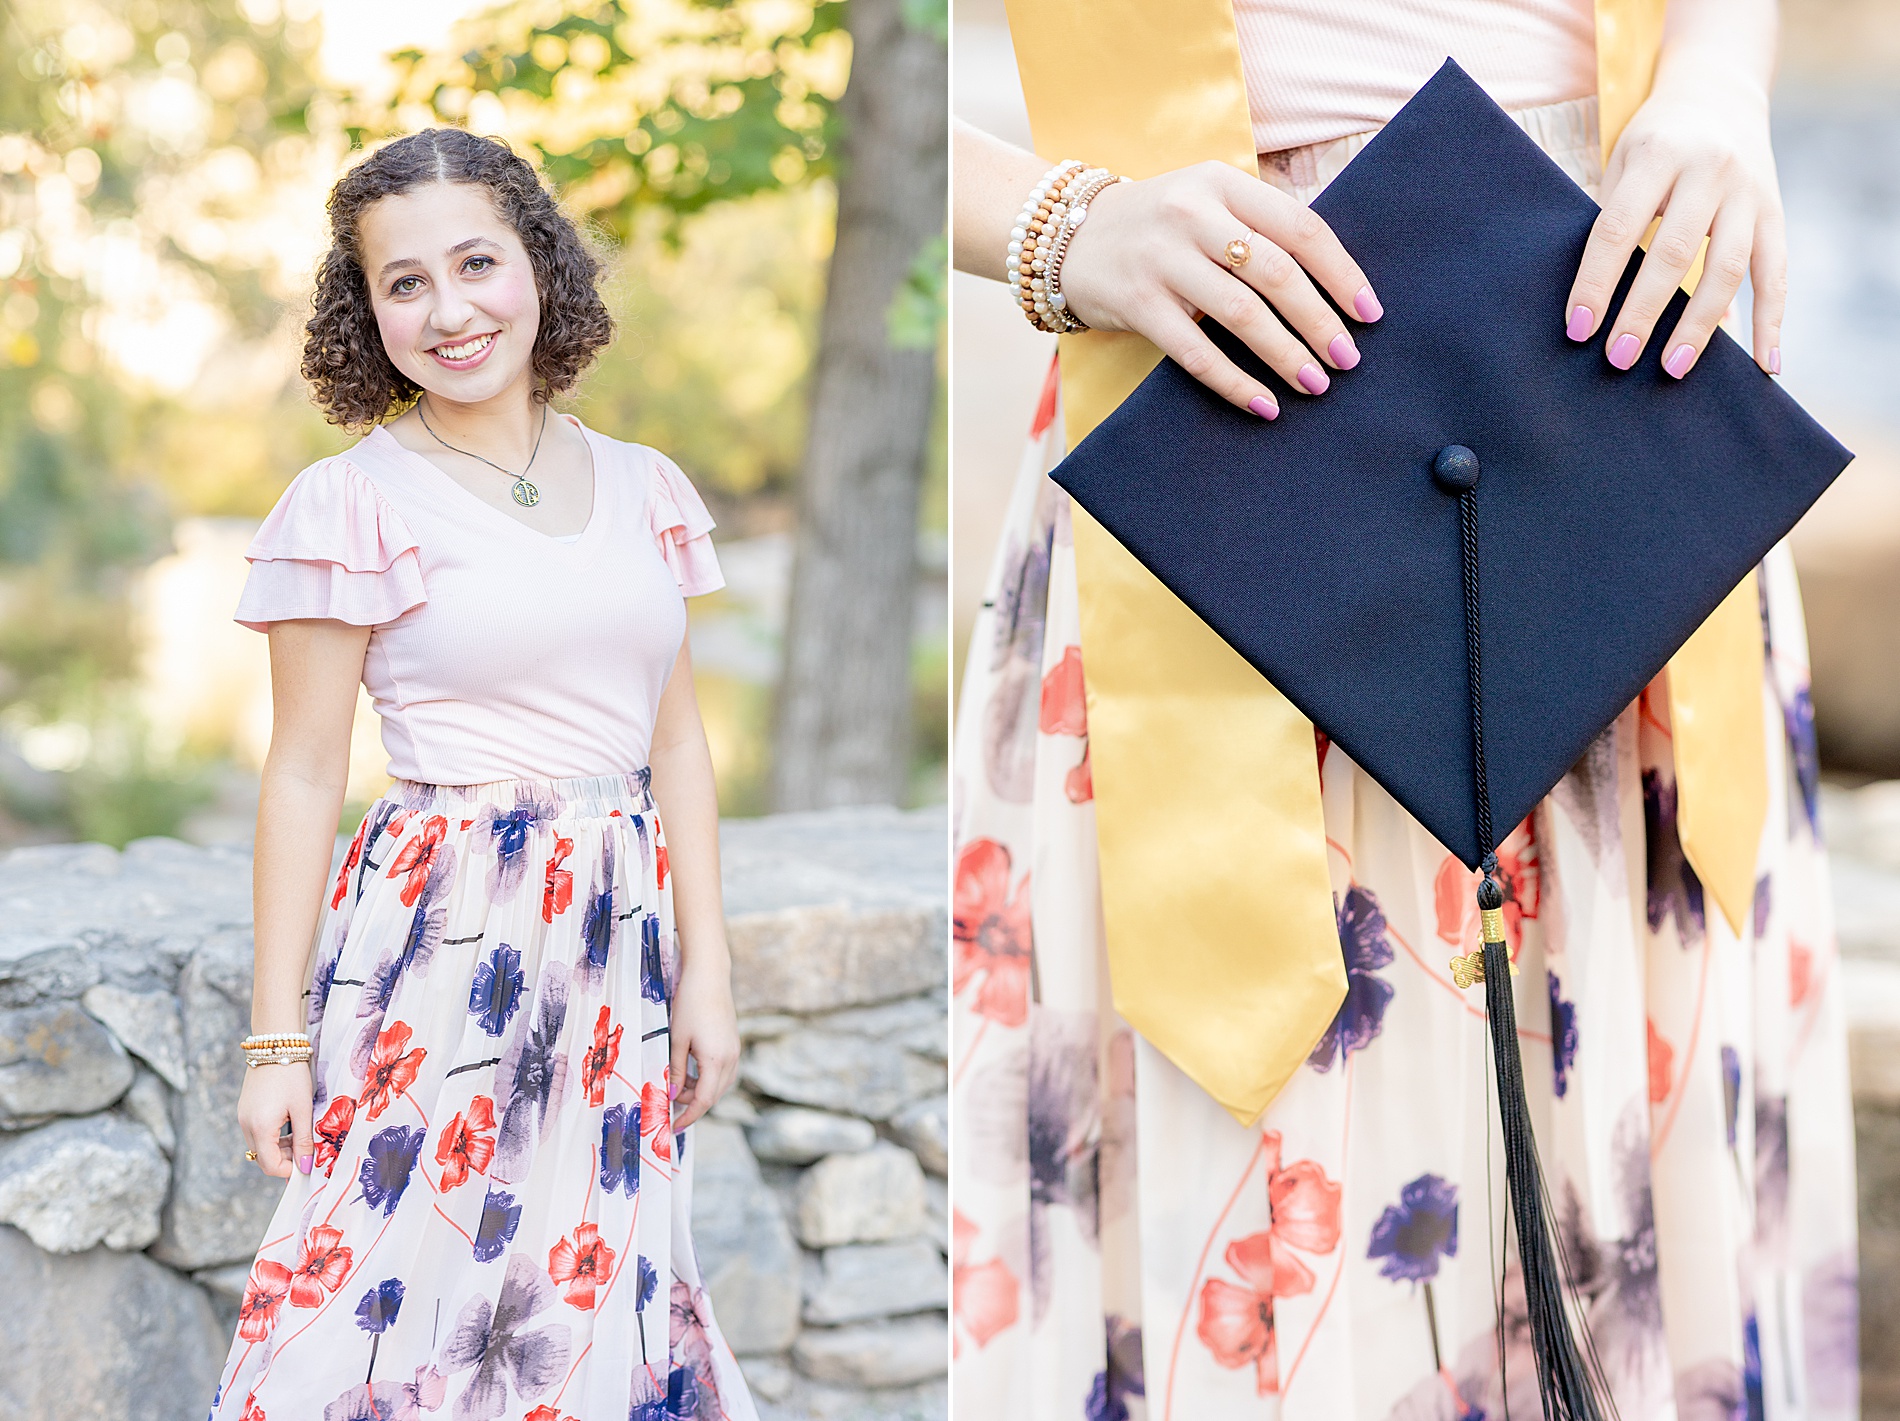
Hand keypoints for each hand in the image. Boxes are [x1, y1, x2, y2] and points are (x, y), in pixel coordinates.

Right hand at [237, 1060, 313, 1178]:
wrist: (275, 1045)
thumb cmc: (292, 1075)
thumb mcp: (303, 1109)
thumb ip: (304, 1140)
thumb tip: (306, 1166)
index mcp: (260, 1127)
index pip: (269, 1165)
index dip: (288, 1171)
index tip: (307, 1165)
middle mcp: (246, 1125)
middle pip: (262, 1157)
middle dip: (285, 1159)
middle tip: (306, 1149)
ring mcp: (242, 1117)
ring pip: (259, 1146)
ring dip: (279, 1147)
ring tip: (300, 1134)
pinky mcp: (244, 1110)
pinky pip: (257, 1132)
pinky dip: (271, 1135)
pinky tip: (288, 1124)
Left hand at [668, 959, 739, 1130]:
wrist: (709, 976)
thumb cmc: (689, 1004)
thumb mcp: (677, 1040)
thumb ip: (676, 1071)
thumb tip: (673, 1095)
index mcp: (717, 1060)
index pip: (705, 1101)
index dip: (689, 1116)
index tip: (675, 1126)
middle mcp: (731, 1058)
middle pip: (714, 1095)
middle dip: (693, 1104)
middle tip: (669, 1104)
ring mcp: (735, 1050)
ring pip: (720, 1084)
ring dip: (701, 1090)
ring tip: (678, 1085)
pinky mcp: (733, 1043)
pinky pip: (723, 1071)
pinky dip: (708, 1078)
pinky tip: (692, 1071)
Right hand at [1057, 160, 1381, 417]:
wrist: (1062, 235)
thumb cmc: (1154, 225)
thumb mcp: (1205, 201)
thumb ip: (1257, 226)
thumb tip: (1331, 282)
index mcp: (1223, 184)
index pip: (1300, 227)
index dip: (1341, 273)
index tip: (1369, 313)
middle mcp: (1193, 215)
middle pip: (1275, 273)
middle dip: (1320, 322)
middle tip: (1347, 359)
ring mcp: (1162, 260)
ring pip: (1241, 314)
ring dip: (1286, 355)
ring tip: (1314, 384)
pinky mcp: (1137, 303)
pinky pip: (1196, 352)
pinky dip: (1235, 382)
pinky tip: (1262, 404)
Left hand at [1565, 60, 1784, 376]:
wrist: (1718, 91)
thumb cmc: (1653, 141)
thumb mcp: (1623, 161)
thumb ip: (1612, 219)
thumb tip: (1592, 301)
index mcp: (1658, 154)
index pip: (1619, 228)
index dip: (1596, 282)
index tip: (1577, 329)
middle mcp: (1709, 170)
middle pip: (1675, 252)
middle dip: (1643, 311)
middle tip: (1617, 358)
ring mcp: (1748, 192)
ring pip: (1728, 267)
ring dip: (1699, 324)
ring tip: (1671, 368)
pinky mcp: (1775, 212)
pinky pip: (1776, 272)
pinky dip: (1772, 320)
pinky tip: (1764, 363)